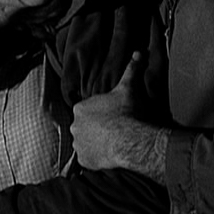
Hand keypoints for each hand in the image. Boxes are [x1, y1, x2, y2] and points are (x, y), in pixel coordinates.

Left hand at [70, 51, 144, 169]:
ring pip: (85, 143)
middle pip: (84, 126)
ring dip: (95, 142)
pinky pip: (89, 159)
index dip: (99, 112)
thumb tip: (138, 52)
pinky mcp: (85, 161)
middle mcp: (74, 126)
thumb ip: (131, 69)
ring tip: (112, 142)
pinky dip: (96, 157)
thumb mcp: (129, 87)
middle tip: (112, 128)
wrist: (129, 139)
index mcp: (80, 108)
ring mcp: (78, 145)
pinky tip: (109, 154)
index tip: (112, 114)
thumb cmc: (126, 112)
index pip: (86, 109)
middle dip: (95, 127)